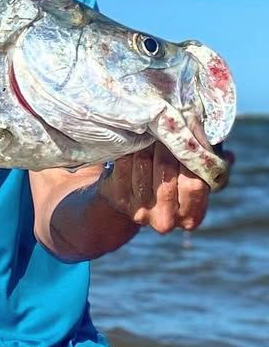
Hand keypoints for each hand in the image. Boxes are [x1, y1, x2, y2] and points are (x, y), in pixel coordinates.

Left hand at [97, 142, 232, 232]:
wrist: (131, 198)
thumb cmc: (171, 183)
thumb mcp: (194, 177)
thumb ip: (209, 166)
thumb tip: (227, 156)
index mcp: (190, 217)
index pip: (194, 184)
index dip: (190, 157)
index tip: (187, 137)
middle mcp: (165, 220)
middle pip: (166, 171)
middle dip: (166, 145)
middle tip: (165, 126)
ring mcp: (140, 212)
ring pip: (144, 163)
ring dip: (147, 143)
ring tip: (151, 131)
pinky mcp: (119, 199)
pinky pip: (124, 164)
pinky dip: (130, 149)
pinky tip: (135, 141)